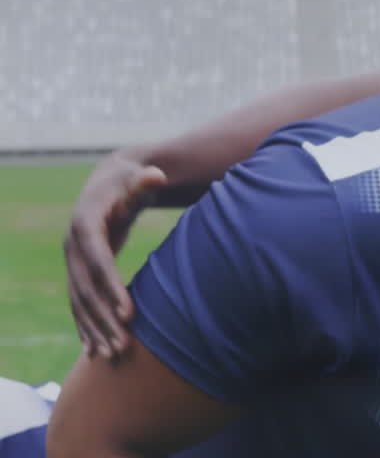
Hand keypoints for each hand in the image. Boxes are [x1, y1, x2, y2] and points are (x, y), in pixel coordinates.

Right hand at [65, 153, 166, 359]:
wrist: (108, 182)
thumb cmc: (129, 180)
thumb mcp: (136, 177)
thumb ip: (145, 180)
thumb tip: (156, 174)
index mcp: (85, 225)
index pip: (99, 262)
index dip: (112, 288)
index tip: (129, 314)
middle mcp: (72, 246)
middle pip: (86, 289)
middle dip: (103, 319)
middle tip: (123, 346)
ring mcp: (71, 260)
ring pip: (79, 302)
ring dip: (93, 330)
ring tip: (111, 356)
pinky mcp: (77, 271)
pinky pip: (79, 303)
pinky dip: (85, 326)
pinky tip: (93, 351)